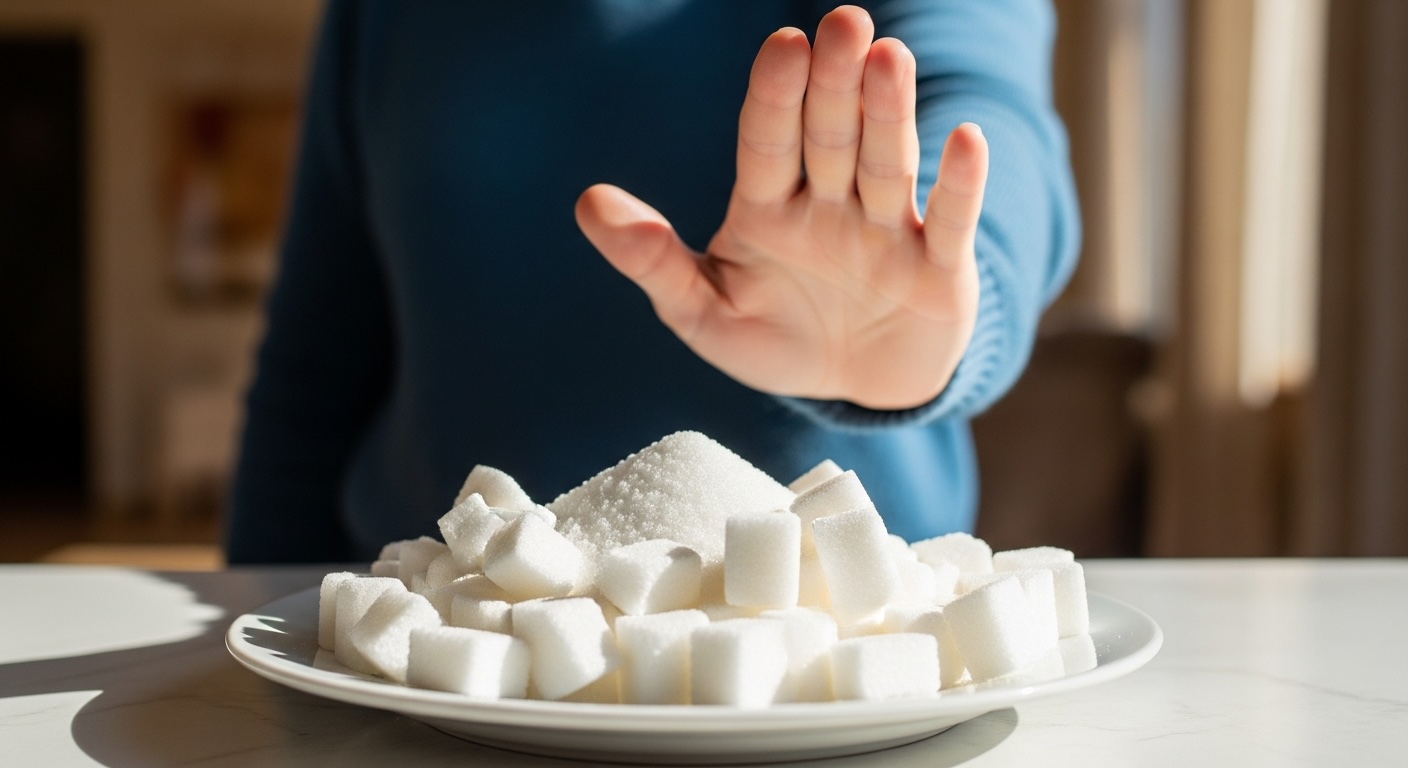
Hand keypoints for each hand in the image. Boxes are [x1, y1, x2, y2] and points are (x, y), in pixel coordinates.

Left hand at [575, 6, 987, 409]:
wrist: (853, 391)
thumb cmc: (775, 341)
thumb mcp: (703, 313)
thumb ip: (652, 261)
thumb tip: (587, 201)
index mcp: (768, 207)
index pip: (768, 141)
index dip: (775, 96)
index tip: (783, 45)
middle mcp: (830, 205)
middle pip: (831, 136)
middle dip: (836, 83)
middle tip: (843, 23)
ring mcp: (887, 231)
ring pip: (886, 164)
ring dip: (890, 114)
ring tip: (891, 57)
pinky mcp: (939, 269)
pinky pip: (950, 222)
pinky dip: (960, 186)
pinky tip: (964, 139)